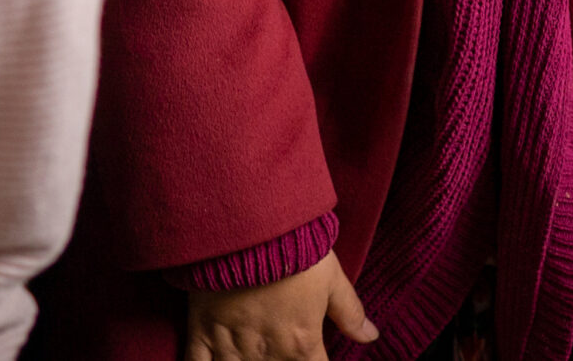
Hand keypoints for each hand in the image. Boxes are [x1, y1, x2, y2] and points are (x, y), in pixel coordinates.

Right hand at [185, 252, 375, 360]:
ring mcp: (231, 344)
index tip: (312, 355)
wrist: (245, 224)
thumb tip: (371, 337)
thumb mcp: (330, 277)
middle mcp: (266, 352)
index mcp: (300, 343)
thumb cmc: (292, 246)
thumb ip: (350, 311)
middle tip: (279, 350)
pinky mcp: (201, 329)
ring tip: (252, 357)